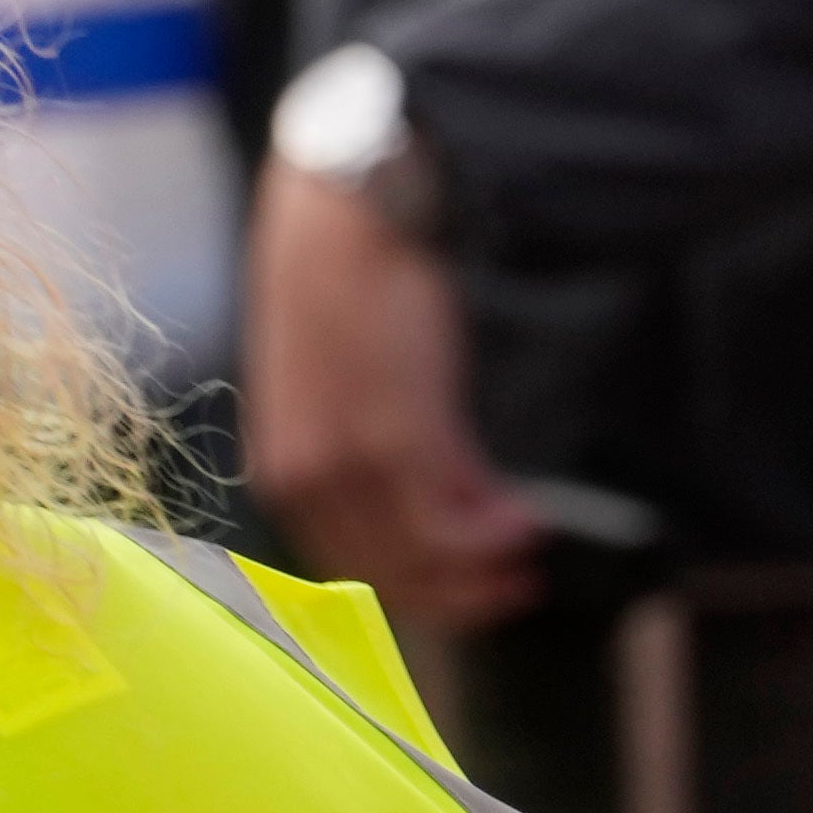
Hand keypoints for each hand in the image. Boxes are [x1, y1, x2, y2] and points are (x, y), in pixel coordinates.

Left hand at [240, 163, 543, 632]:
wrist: (347, 218)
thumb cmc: (344, 286)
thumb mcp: (332, 382)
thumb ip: (362, 445)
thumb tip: (434, 490)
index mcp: (282, 469)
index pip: (346, 567)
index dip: (415, 589)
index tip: (467, 589)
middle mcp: (304, 479)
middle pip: (386, 576)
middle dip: (456, 594)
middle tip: (515, 585)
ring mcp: (347, 463)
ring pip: (420, 558)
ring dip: (484, 568)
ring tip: (530, 548)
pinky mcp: (395, 436)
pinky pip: (446, 519)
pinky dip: (492, 533)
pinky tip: (529, 517)